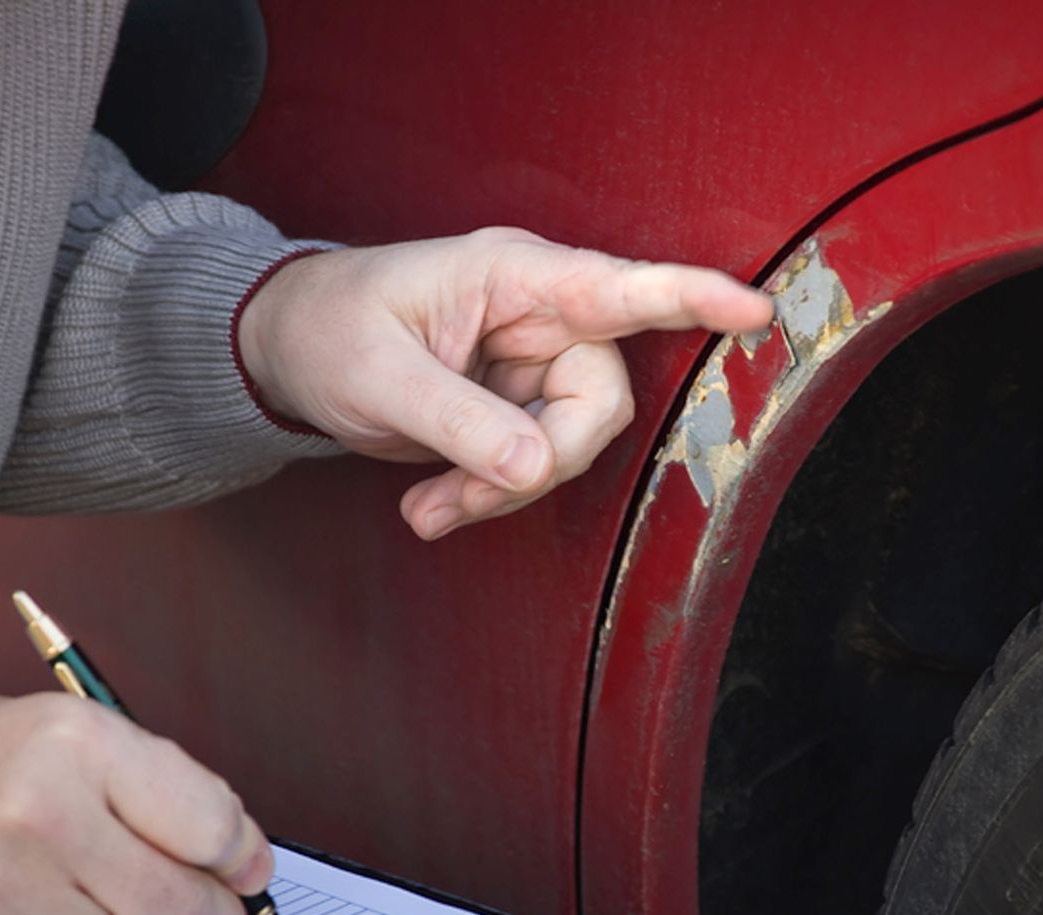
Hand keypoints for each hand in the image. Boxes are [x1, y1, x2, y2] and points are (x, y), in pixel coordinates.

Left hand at [237, 227, 773, 539]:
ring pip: (568, 446)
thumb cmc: (328, 329)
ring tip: (428, 508)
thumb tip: (534, 468)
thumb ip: (460, 421)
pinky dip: (486, 497)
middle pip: (599, 402)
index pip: (620, 286)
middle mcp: (537, 318)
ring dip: (501, 492)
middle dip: (542, 462)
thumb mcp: (382, 377)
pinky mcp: (514, 411)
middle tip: (466, 495)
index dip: (692, 298)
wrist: (287, 353)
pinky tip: (430, 507)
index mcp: (513, 277)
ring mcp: (530, 368)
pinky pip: (533, 467)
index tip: (755, 310)